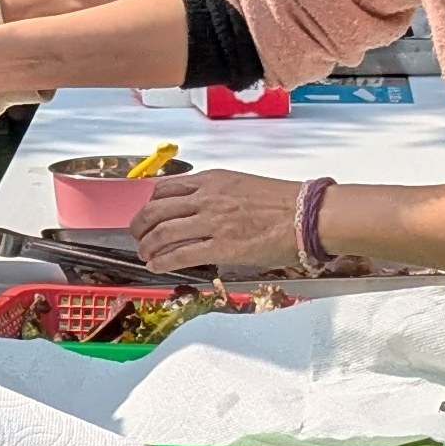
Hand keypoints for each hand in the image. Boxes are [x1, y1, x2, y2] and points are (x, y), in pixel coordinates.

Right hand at [0, 0, 164, 22]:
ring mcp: (86, 24)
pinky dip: (113, 21)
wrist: (7, 15)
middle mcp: (88, 5)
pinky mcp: (80, 36)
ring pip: (119, 16)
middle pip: (129, 0)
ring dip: (130, 8)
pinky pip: (103, 27)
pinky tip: (116, 19)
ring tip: (135, 2)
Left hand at [131, 169, 312, 276]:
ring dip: (147, 246)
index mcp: (212, 180)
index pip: (166, 188)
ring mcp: (213, 222)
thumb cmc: (284, 202)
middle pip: (156, 210)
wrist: (308, 215)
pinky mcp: (222, 247)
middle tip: (137, 235)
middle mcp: (207, 197)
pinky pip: (180, 254)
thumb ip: (216, 193)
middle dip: (140, 225)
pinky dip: (162, 261)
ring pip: (163, 232)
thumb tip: (198, 208)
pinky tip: (156, 266)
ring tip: (144, 254)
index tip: (147, 214)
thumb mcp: (242, 184)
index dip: (149, 204)